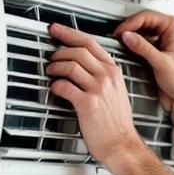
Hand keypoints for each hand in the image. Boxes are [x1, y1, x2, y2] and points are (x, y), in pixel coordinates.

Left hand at [45, 22, 144, 168]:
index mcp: (114, 72)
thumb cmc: (117, 123)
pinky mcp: (88, 103)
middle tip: (51, 56)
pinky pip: (65, 86)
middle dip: (59, 50)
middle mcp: (107, 77)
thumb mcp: (117, 92)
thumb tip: (82, 66)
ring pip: (70, 66)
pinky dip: (55, 85)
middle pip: (78, 50)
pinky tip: (55, 89)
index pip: (90, 43)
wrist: (122, 144)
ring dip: (55, 68)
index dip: (69, 33)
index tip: (57, 30)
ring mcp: (98, 89)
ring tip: (51, 73)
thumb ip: (103, 76)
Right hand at [111, 8, 173, 113]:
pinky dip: (131, 43)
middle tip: (116, 36)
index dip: (131, 23)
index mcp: (173, 27)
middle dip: (128, 28)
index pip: (147, 17)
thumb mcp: (160, 63)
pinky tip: (125, 48)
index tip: (120, 32)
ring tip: (119, 41)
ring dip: (129, 35)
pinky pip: (139, 40)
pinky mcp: (154, 48)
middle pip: (141, 21)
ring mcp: (160, 38)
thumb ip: (143, 48)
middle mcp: (168, 30)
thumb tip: (127, 36)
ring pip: (139, 29)